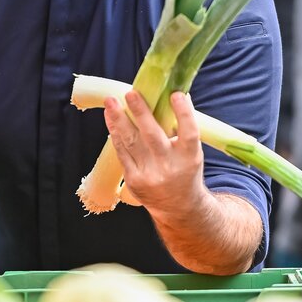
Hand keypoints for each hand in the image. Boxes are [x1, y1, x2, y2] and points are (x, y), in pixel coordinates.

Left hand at [104, 90, 208, 218]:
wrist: (179, 208)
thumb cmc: (185, 170)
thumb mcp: (192, 152)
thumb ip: (182, 127)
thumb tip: (175, 93)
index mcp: (190, 157)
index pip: (189, 132)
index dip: (184, 113)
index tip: (176, 94)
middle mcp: (170, 167)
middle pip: (153, 136)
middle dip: (141, 113)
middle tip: (131, 93)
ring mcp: (150, 175)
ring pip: (131, 143)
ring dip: (118, 120)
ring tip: (110, 101)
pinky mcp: (133, 180)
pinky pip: (122, 152)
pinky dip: (115, 133)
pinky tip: (110, 118)